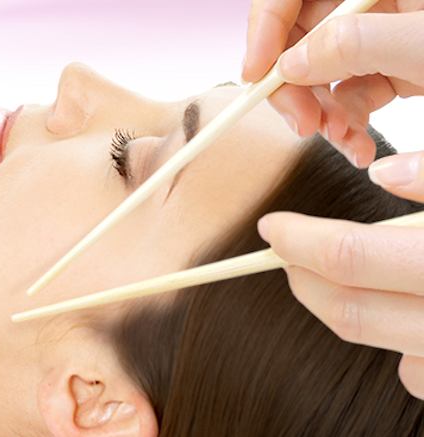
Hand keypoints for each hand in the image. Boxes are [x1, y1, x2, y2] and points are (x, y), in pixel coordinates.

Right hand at [242, 0, 423, 166]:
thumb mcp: (419, 42)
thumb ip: (353, 44)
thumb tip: (291, 66)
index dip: (264, 29)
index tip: (255, 75)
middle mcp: (370, 6)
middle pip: (300, 37)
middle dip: (293, 86)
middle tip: (302, 122)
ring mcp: (381, 37)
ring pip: (321, 72)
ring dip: (320, 114)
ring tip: (340, 139)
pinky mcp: (393, 67)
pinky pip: (351, 93)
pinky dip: (346, 124)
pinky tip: (356, 144)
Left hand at [258, 151, 423, 399]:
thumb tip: (380, 172)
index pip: (348, 257)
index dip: (298, 241)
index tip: (271, 228)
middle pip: (348, 310)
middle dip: (304, 278)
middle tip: (285, 253)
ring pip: (375, 342)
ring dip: (345, 306)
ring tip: (339, 273)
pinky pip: (414, 370)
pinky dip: (399, 339)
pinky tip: (406, 306)